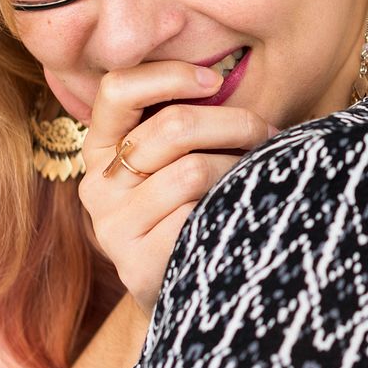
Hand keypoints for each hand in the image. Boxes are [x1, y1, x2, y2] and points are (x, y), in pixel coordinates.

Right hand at [76, 61, 279, 318]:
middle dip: (235, 122)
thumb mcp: (175, 159)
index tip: (216, 81)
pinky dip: (230, 208)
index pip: (119, 89)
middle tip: (268, 131)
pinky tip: (245, 211)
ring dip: (239, 168)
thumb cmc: (192, 208)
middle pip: (172, 127)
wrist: (187, 295)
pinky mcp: (137, 264)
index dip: (170, 75)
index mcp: (102, 147)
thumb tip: (229, 72)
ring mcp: (113, 227)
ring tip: (260, 174)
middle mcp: (98, 184)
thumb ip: (184, 120)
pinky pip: (197, 217)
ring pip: (192, 170)